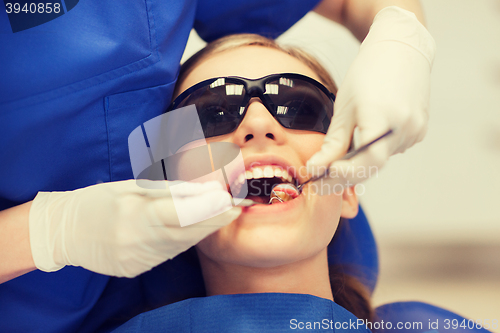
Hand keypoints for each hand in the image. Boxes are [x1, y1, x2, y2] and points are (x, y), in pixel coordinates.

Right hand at [29, 180, 239, 276]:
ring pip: (181, 245)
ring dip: (202, 230)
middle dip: (216, 220)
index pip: (182, 214)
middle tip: (236, 208)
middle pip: (188, 233)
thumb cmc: (98, 201)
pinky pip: (167, 254)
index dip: (210, 208)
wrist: (65, 232)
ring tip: (218, 214)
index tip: (230, 201)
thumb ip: (168, 191)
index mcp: (134, 214)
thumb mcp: (130, 187)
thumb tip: (203, 191)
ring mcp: (136, 259)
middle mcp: (137, 240)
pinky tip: (189, 229)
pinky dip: (182, 240)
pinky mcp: (135, 270)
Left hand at [307, 6, 435, 186]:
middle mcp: (405, 126)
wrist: (400, 50)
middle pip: (374, 165)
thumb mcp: (344, 108)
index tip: (322, 175)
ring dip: (359, 163)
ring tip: (337, 160)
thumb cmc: (367, 74)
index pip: (367, 160)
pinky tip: (364, 139)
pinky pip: (392, 150)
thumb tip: (316, 169)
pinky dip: (374, 151)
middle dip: (346, 175)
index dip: (345, 173)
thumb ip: (333, 143)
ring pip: (382, 159)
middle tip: (322, 181)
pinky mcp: (419, 130)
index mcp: (384, 117)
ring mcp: (416, 129)